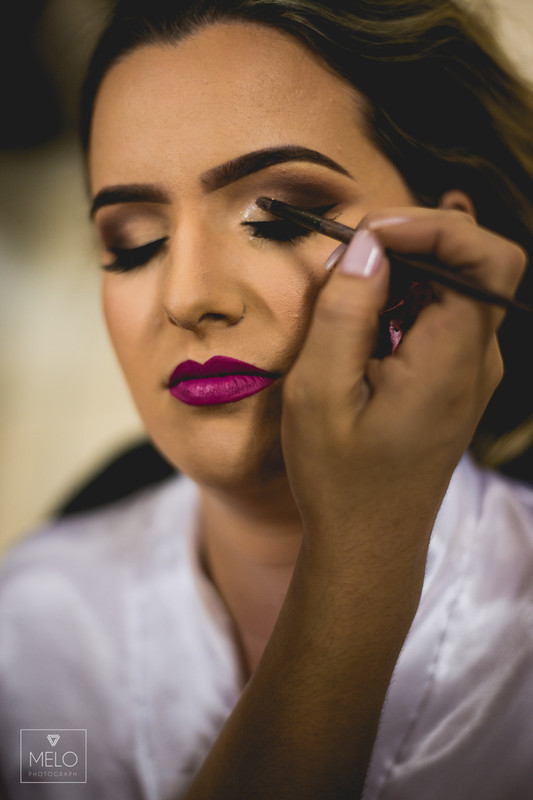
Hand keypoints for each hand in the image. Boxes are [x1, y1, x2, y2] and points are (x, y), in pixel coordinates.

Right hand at [281, 207, 525, 579]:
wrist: (369, 540)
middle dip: (411, 242)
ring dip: (403, 271)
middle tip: (347, 261)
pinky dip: (404, 299)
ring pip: (455, 284)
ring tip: (346, 296)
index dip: (435, 226)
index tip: (370, 234)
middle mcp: (477, 360)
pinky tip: (364, 323)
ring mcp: (471, 369)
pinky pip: (442, 313)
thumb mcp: (319, 394)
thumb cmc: (340, 478)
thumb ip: (345, 312)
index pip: (487, 258)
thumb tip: (368, 245)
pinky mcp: (456, 377)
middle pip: (473, 262)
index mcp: (452, 362)